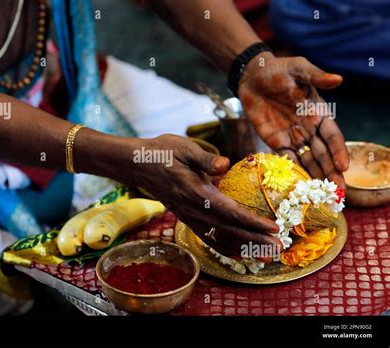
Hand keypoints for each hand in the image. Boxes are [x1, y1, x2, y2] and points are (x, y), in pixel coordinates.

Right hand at [131, 134, 281, 259]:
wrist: (139, 164)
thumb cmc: (164, 152)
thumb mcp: (184, 148)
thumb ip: (205, 159)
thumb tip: (225, 163)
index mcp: (196, 192)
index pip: (230, 211)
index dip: (252, 222)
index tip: (272, 228)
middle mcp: (193, 209)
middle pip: (229, 229)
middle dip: (255, 240)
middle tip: (278, 248)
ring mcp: (189, 216)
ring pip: (219, 238)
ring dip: (243, 248)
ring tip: (265, 257)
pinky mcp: (187, 218)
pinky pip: (208, 238)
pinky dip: (224, 248)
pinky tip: (238, 255)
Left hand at [238, 52, 348, 187]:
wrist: (252, 77)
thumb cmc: (278, 70)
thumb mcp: (298, 69)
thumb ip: (315, 76)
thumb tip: (338, 79)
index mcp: (319, 112)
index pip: (332, 136)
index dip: (338, 151)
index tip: (343, 166)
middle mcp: (309, 128)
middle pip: (323, 154)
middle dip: (331, 172)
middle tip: (338, 191)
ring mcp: (293, 137)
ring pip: (307, 160)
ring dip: (315, 177)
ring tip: (321, 195)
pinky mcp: (275, 142)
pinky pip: (286, 160)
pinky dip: (293, 172)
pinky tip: (298, 186)